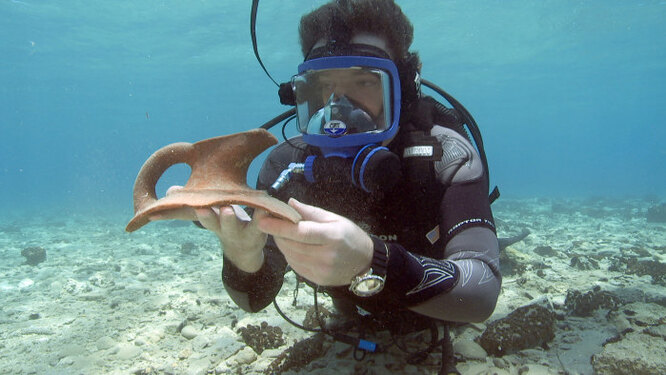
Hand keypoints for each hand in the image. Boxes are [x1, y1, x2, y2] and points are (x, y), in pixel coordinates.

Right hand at [149, 186, 266, 272]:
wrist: (244, 249)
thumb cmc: (223, 224)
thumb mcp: (208, 214)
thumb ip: (190, 204)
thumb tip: (170, 192)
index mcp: (209, 221)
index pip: (189, 216)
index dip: (172, 215)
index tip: (156, 212)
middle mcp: (222, 228)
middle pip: (213, 223)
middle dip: (207, 217)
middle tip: (202, 210)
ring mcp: (240, 231)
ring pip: (235, 226)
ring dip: (230, 220)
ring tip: (227, 210)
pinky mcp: (259, 230)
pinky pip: (262, 223)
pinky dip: (263, 215)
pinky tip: (264, 206)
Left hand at [256, 198, 372, 285]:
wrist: (365, 263)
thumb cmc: (351, 236)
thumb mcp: (335, 219)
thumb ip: (310, 212)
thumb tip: (289, 203)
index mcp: (332, 236)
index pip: (300, 232)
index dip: (279, 226)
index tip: (262, 220)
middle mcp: (326, 256)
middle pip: (291, 245)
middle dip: (277, 233)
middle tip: (270, 222)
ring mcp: (321, 270)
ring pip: (290, 256)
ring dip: (282, 244)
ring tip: (284, 234)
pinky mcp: (317, 280)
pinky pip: (295, 266)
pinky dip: (290, 255)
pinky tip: (294, 247)